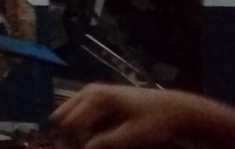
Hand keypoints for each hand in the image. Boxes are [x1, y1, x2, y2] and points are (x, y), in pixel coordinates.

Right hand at [50, 84, 196, 148]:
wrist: (173, 108)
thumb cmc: (155, 121)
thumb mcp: (133, 136)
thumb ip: (106, 143)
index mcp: (96, 98)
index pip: (70, 124)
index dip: (75, 144)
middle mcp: (88, 91)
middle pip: (61, 118)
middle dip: (69, 138)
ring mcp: (90, 92)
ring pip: (66, 115)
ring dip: (72, 134)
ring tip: (87, 146)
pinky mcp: (95, 96)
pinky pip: (76, 113)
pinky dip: (80, 128)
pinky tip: (93, 139)